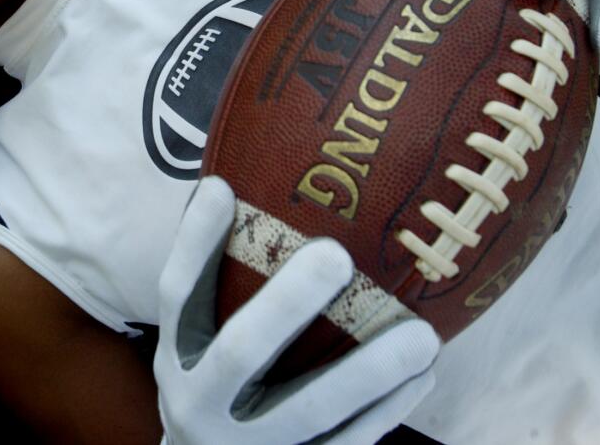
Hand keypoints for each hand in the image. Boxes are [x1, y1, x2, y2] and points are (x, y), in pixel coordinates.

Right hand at [154, 177, 438, 444]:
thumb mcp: (198, 346)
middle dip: (285, 305)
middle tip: (335, 255)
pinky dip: (387, 411)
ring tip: (420, 334)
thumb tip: (252, 182)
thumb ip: (222, 286)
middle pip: (239, 352)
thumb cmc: (215, 389)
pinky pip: (345, 444)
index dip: (194, 243)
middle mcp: (200, 402)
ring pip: (309, 410)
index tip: (221, 186)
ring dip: (368, 372)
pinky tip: (423, 375)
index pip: (178, 294)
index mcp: (176, 356)